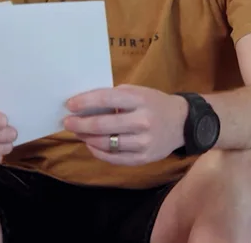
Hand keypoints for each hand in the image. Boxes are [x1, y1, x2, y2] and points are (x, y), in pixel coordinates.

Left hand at [63, 84, 187, 165]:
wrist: (183, 122)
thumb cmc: (155, 103)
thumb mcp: (139, 92)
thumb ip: (116, 97)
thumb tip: (86, 105)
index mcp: (140, 100)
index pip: (106, 99)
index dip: (85, 102)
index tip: (69, 105)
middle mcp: (142, 121)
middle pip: (102, 125)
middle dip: (80, 123)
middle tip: (67, 122)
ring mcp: (144, 142)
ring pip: (106, 143)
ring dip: (87, 138)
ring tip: (79, 132)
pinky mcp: (144, 158)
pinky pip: (114, 158)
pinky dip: (98, 152)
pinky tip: (92, 144)